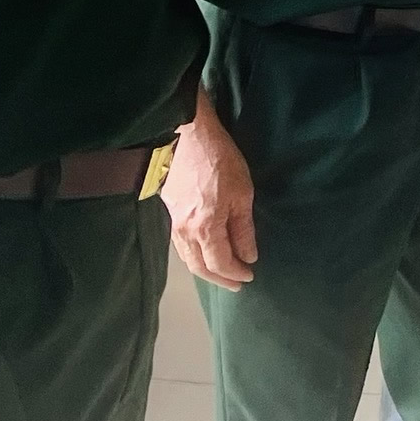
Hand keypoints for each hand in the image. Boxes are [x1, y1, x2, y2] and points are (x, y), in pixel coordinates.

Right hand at [164, 89, 256, 290]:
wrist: (186, 135)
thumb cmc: (219, 161)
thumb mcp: (241, 193)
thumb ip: (243, 228)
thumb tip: (248, 255)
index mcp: (205, 228)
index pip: (220, 263)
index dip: (235, 273)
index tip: (249, 276)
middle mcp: (185, 232)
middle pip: (201, 267)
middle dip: (220, 279)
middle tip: (236, 285)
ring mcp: (174, 223)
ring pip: (188, 259)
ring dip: (206, 270)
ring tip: (222, 273)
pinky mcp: (170, 213)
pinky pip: (181, 246)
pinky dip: (194, 257)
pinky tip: (203, 254)